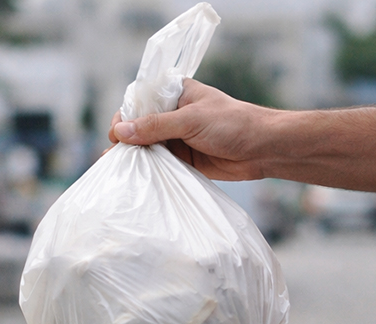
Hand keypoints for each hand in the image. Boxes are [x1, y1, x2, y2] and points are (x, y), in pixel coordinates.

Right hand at [107, 79, 272, 180]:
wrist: (263, 148)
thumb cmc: (232, 124)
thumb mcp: (190, 120)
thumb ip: (155, 126)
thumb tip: (120, 131)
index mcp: (174, 93)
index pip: (139, 101)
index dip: (124, 116)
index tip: (117, 134)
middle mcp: (172, 114)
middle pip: (138, 125)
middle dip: (125, 139)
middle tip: (113, 156)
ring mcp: (176, 137)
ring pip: (146, 146)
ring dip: (134, 157)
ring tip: (117, 170)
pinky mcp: (182, 158)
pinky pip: (158, 163)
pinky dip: (147, 170)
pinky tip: (134, 178)